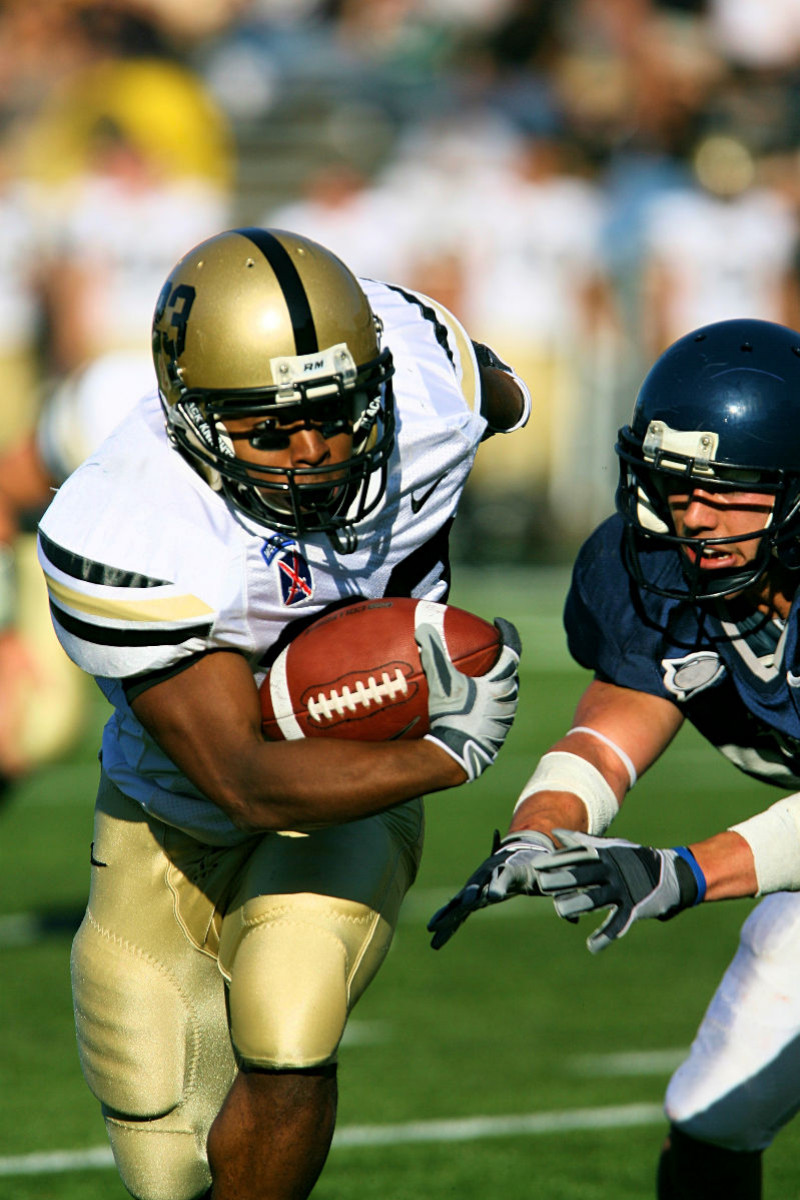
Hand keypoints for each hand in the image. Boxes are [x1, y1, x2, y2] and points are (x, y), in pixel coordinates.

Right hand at [416, 617, 519, 782]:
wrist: (457, 755)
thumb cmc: (454, 716)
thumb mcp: (442, 682)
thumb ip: (434, 654)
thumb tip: (424, 627)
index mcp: (501, 683)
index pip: (512, 650)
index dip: (507, 633)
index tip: (499, 623)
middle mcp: (509, 700)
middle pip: (510, 673)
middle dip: (501, 661)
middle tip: (489, 654)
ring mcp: (505, 720)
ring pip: (505, 695)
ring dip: (496, 685)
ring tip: (482, 681)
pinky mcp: (497, 736)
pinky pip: (497, 713)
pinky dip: (489, 704)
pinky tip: (473, 709)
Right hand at [427, 828, 554, 948]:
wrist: (519, 851)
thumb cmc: (536, 867)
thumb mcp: (548, 881)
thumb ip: (558, 898)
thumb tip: (575, 920)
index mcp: (509, 869)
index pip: (503, 877)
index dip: (497, 885)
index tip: (492, 896)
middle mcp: (488, 875)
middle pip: (476, 887)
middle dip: (469, 897)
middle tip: (464, 905)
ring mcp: (477, 886)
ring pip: (460, 902)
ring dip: (448, 915)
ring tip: (433, 930)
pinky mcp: (472, 897)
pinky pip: (458, 911)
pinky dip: (447, 923)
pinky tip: (435, 937)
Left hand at [536, 829, 701, 953]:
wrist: (671, 875)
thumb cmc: (632, 861)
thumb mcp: (610, 848)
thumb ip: (582, 843)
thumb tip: (557, 833)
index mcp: (604, 856)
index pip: (577, 856)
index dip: (556, 860)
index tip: (536, 865)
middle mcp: (612, 871)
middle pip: (583, 874)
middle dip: (562, 878)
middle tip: (542, 883)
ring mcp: (622, 889)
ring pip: (596, 898)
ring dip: (577, 904)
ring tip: (560, 910)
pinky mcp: (634, 908)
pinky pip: (617, 924)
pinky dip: (605, 936)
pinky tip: (591, 946)